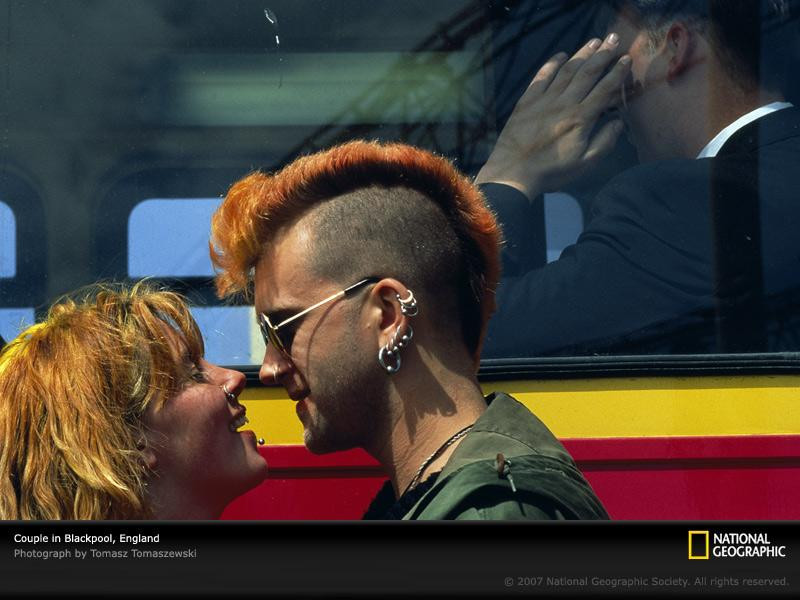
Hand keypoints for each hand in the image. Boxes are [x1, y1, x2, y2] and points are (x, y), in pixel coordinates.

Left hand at [475, 33, 630, 198]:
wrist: (513, 173)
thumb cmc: (551, 172)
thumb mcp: (584, 163)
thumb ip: (604, 141)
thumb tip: (618, 122)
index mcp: (581, 118)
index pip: (604, 89)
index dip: (617, 73)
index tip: (626, 59)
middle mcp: (564, 104)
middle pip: (587, 73)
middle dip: (603, 54)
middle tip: (614, 39)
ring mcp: (544, 100)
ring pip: (567, 71)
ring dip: (582, 54)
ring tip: (594, 41)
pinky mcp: (526, 102)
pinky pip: (541, 77)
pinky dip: (552, 64)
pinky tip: (561, 55)